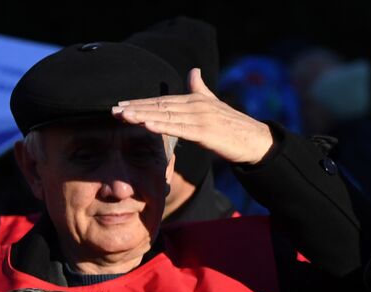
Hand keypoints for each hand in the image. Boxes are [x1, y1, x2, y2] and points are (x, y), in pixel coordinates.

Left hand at [111, 68, 274, 165]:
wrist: (255, 140)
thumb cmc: (234, 126)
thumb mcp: (215, 104)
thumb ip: (201, 89)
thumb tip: (194, 71)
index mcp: (194, 100)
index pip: (162, 101)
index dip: (141, 102)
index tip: (122, 105)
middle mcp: (195, 106)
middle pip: (160, 106)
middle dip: (136, 108)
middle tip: (114, 110)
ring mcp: (200, 119)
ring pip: (166, 116)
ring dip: (143, 116)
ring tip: (124, 116)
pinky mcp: (205, 132)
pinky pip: (179, 129)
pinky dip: (162, 126)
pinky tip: (147, 125)